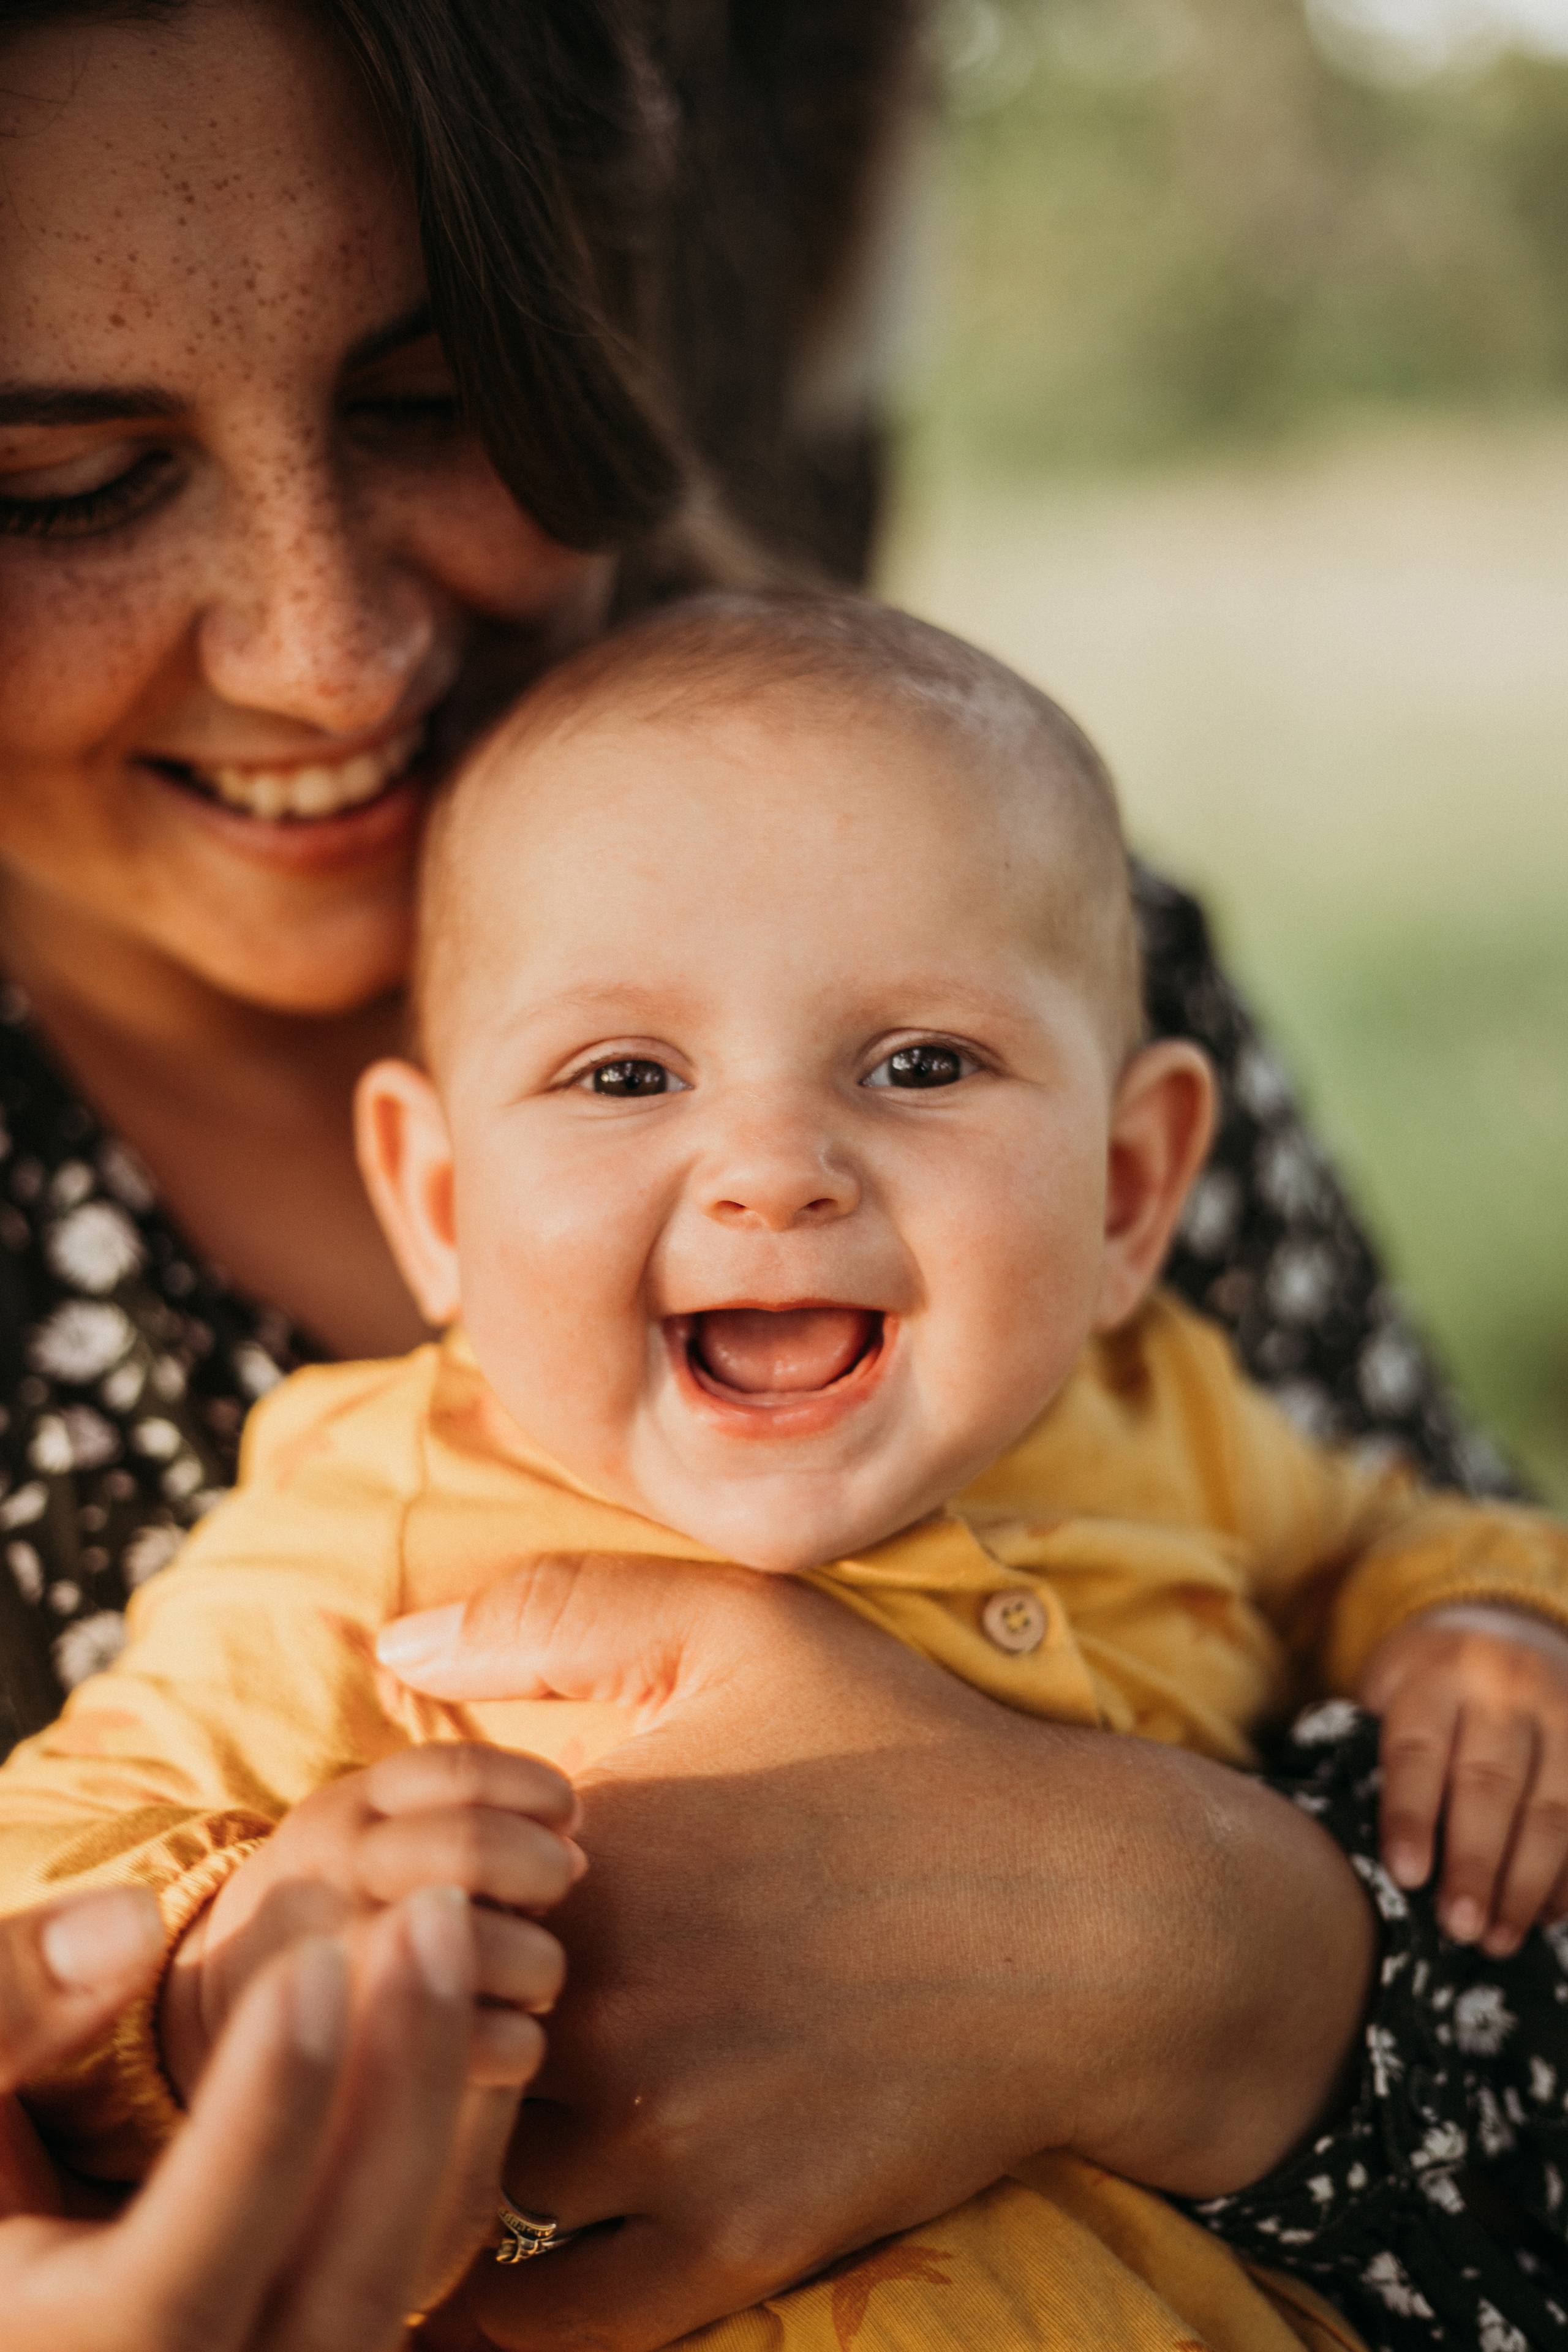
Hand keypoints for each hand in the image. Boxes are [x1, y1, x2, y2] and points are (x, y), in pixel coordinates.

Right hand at [0, 1882, 525, 2348]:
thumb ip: (0, 2012)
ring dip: (432, 2114)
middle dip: (395, 2096)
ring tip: (451, 1942)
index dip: (258, 2125)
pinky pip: (396, 2274)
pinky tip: (459, 2012)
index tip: (317, 1959)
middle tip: (436, 1916)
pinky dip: (436, 2150)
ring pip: (385, 2290)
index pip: (179, 2282)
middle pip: (333, 2295)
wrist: (6, 2294)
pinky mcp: (310, 2351)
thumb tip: (130, 1921)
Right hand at [162, 1744, 582, 2098]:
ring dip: (537, 1960)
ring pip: (480, 1946)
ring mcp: (341, 1961)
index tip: (567, 1817)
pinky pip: (484, 2043)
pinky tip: (511, 2035)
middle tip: (551, 1894)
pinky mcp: (362, 2052)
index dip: (537, 1789)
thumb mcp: (371, 1822)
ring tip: (531, 1973)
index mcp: (350, 1808)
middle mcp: (337, 1874)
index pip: (460, 1771)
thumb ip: (461, 1810)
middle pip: (473, 1847)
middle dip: (541, 1868)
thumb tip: (573, 1842)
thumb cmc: (346, 1898)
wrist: (229, 2004)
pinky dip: (521, 2040)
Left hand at [380, 1553, 1375, 2351]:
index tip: (406, 1923)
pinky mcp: (736, 2239)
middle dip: (411, 2044)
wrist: (1089, 1916)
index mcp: (579, 1857)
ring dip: (452, 2165)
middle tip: (423, 2037)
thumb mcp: (741, 1628)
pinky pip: (557, 2319)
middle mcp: (600, 2003)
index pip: (391, 1915)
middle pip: (420, 2053)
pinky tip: (499, 2269)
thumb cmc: (907, 1752)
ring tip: (455, 2140)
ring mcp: (666, 2135)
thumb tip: (394, 1643)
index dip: (384, 1923)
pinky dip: (507, 2308)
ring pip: (472, 2185)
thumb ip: (557, 1616)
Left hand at [1360, 1602, 1567, 1955]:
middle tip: (1458, 1930)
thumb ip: (1372, 1746)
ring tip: (1498, 1940)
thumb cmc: (1424, 1680)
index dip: (1410, 1816)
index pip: (1418, 1752)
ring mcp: (1561, 1712)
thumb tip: (1345, 1838)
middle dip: (1475, 1864)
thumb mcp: (1387, 1687)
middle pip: (1489, 1786)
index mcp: (1435, 1675)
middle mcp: (1503, 1688)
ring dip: (1525, 1884)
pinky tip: (1549, 1918)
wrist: (1503, 1620)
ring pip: (1551, 1808)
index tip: (1406, 1877)